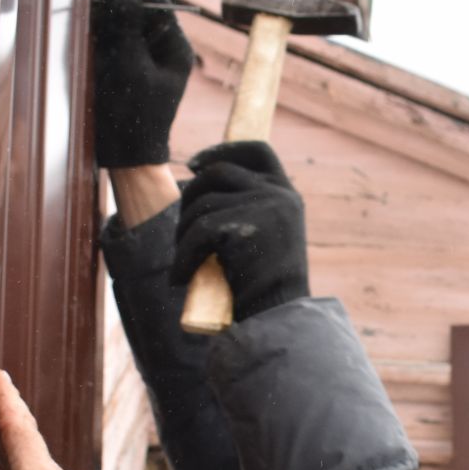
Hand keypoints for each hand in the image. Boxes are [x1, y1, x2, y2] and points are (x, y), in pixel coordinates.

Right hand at [92, 0, 194, 167]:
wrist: (126, 155)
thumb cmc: (135, 117)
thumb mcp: (132, 69)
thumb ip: (128, 31)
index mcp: (175, 48)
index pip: (157, 5)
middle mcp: (162, 48)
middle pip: (139, 9)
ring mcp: (142, 55)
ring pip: (124, 20)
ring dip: (106, 10)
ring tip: (87, 1)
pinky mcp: (125, 64)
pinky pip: (113, 36)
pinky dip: (100, 28)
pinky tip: (86, 20)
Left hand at [170, 141, 309, 321]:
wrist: (281, 319)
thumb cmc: (268, 287)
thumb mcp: (267, 238)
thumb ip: (249, 209)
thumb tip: (199, 183)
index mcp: (287, 194)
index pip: (256, 150)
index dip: (222, 150)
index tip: (194, 165)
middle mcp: (279, 194)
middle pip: (218, 172)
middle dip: (189, 197)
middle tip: (181, 230)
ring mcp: (264, 207)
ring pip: (202, 203)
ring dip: (183, 232)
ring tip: (184, 262)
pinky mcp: (244, 227)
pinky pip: (198, 232)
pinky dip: (183, 256)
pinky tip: (180, 278)